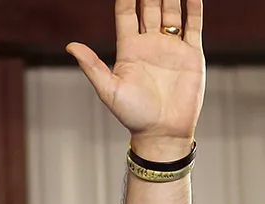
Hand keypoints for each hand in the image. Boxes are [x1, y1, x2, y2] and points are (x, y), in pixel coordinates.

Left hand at [67, 0, 204, 158]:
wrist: (162, 131)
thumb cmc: (132, 114)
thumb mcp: (108, 89)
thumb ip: (91, 66)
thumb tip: (70, 46)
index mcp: (128, 50)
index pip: (127, 15)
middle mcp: (149, 44)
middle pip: (150, 8)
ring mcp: (171, 47)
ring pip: (171, 12)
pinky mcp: (191, 53)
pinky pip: (193, 24)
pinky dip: (194, 7)